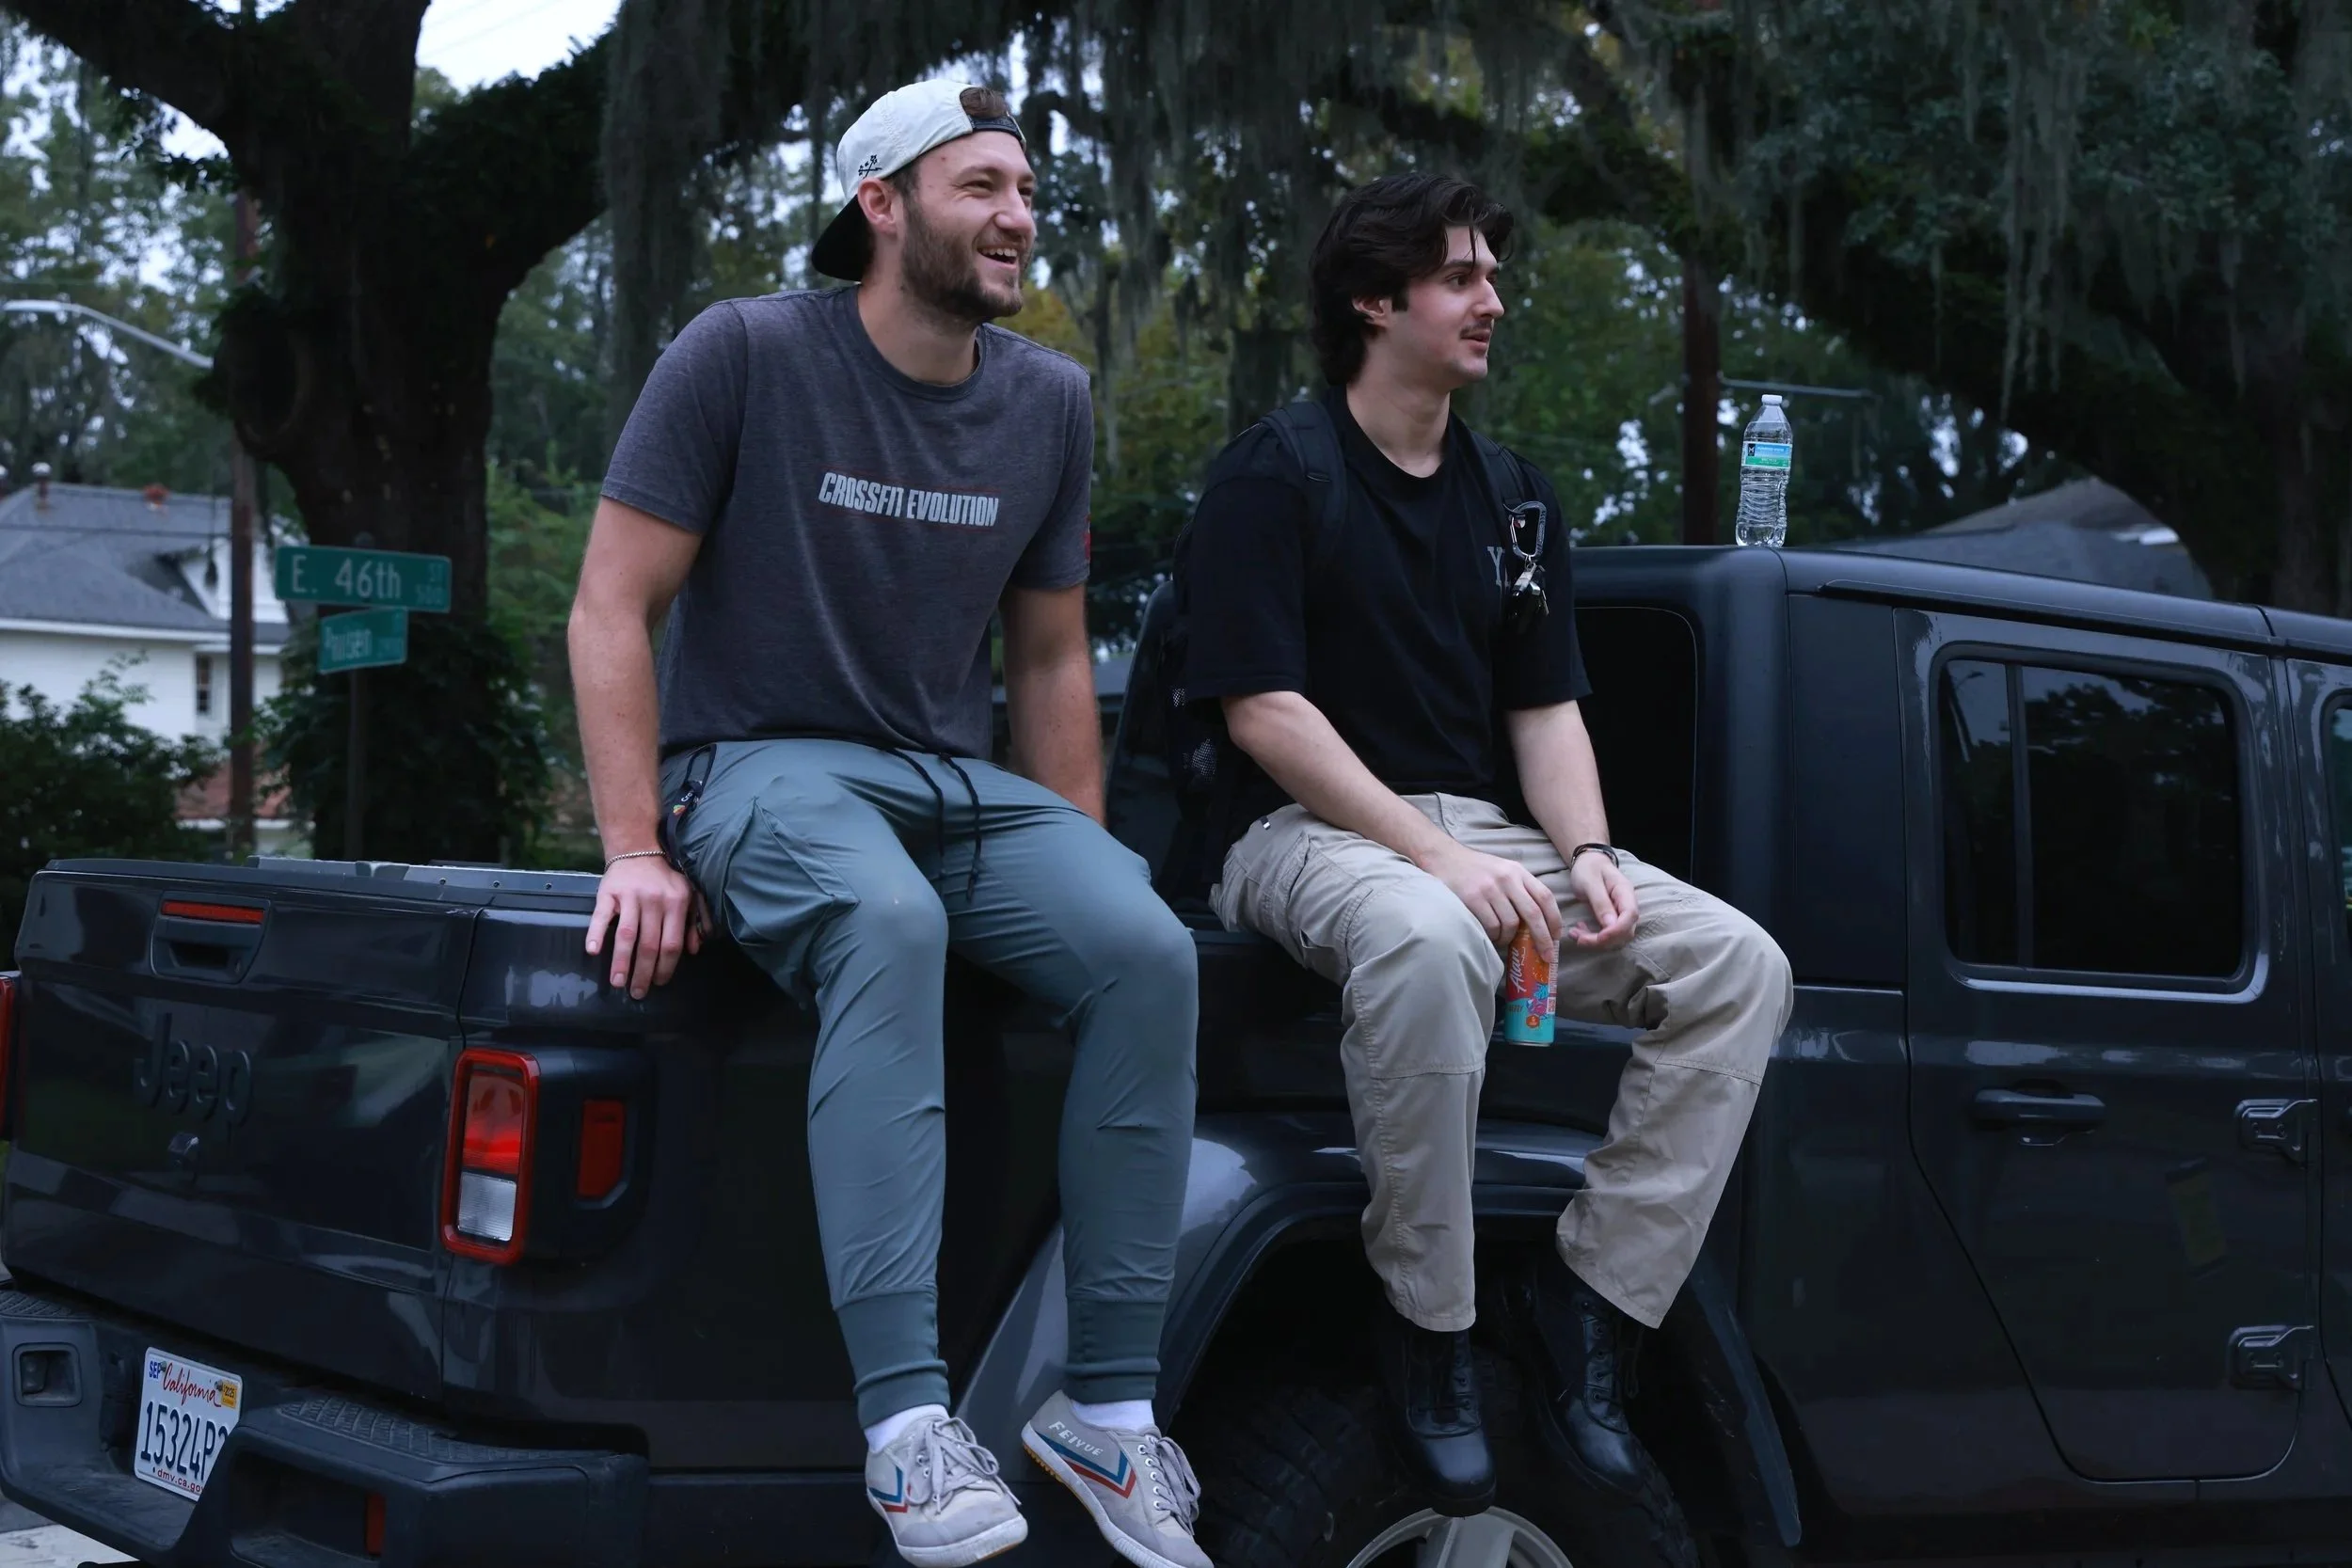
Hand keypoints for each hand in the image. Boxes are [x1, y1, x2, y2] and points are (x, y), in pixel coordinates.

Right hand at [586, 854, 705, 998]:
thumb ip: (694, 922)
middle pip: (649, 944)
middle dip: (643, 973)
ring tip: (617, 983)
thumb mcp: (687, 895)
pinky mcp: (609, 893)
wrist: (637, 849)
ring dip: (621, 962)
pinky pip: (601, 916)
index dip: (666, 967)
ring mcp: (630, 897)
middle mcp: (655, 901)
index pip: (672, 943)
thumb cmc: (663, 879)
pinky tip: (593, 951)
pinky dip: (596, 933)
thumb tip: (693, 951)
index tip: (659, 983)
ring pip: (627, 935)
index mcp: (677, 903)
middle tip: (637, 993)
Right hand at [1421, 839, 1560, 958]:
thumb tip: (1539, 920)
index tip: (1557, 937)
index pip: (1545, 897)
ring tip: (1505, 940)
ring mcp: (1490, 889)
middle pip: (1533, 914)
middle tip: (1546, 955)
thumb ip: (1520, 888)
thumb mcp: (1504, 869)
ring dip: (1510, 938)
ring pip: (1511, 924)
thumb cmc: (1476, 868)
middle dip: (1543, 938)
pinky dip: (1494, 936)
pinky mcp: (1473, 899)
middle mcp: (1507, 879)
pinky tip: (1491, 935)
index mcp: (1518, 872)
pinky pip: (1492, 926)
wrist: (1445, 857)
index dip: (1555, 919)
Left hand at [1564, 851, 1637, 949]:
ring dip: (1595, 941)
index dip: (1617, 930)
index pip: (1630, 916)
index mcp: (1625, 892)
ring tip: (1574, 934)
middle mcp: (1627, 905)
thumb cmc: (1589, 869)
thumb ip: (1600, 902)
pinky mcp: (1611, 920)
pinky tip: (1578, 931)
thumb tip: (1610, 925)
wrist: (1588, 863)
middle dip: (1603, 940)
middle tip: (1579, 938)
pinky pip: (1607, 935)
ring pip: (1616, 937)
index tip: (1599, 937)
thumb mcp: (1591, 882)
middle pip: (1625, 931)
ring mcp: (1620, 913)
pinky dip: (1593, 937)